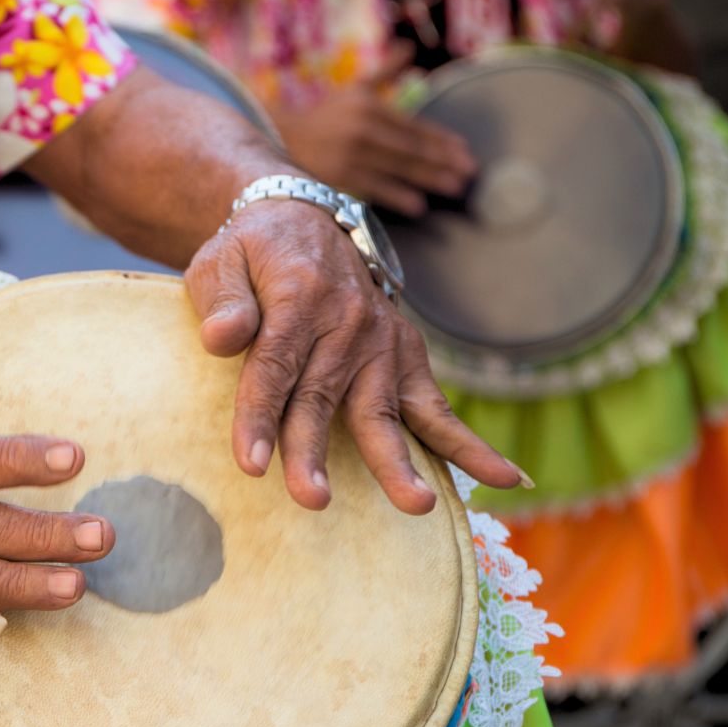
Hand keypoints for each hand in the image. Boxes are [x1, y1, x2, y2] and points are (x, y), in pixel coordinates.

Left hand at [185, 201, 524, 513]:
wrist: (304, 221)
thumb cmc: (251, 255)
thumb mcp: (220, 262)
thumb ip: (222, 301)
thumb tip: (221, 339)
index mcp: (298, 296)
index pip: (274, 365)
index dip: (260, 416)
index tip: (251, 463)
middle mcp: (346, 321)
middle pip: (324, 397)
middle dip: (315, 451)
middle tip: (313, 499)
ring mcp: (381, 343)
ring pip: (382, 411)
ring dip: (397, 461)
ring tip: (416, 505)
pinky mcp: (405, 358)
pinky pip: (436, 408)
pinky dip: (469, 445)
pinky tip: (507, 479)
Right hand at [273, 43, 475, 216]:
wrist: (282, 136)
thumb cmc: (325, 114)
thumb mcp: (355, 89)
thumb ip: (385, 71)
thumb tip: (408, 47)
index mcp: (370, 106)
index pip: (414, 126)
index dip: (441, 139)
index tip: (464, 150)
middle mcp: (364, 127)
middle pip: (411, 148)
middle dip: (443, 160)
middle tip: (469, 172)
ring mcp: (351, 153)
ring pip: (398, 168)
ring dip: (429, 179)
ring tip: (454, 188)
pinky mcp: (339, 175)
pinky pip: (375, 187)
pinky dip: (398, 196)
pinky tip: (419, 205)